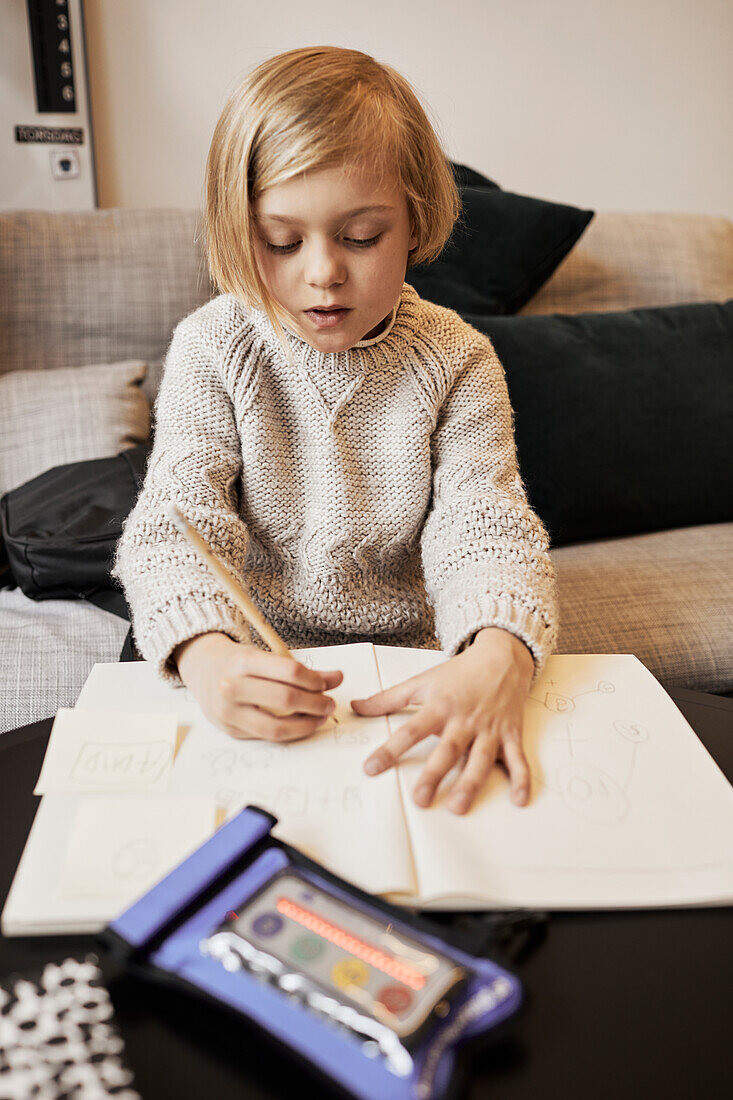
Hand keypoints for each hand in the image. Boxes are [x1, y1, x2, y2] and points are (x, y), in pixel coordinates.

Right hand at [174, 632, 342, 741]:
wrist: (202, 669)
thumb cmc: (239, 662)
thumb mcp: (266, 656)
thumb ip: (302, 670)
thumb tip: (337, 678)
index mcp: (243, 661)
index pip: (289, 672)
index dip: (315, 680)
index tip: (328, 683)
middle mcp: (232, 687)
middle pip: (285, 699)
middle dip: (315, 704)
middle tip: (329, 703)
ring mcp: (229, 712)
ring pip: (276, 727)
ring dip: (306, 724)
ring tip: (319, 717)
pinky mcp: (231, 730)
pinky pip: (267, 736)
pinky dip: (290, 732)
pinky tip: (301, 724)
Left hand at [353, 628, 534, 813]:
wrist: (502, 657)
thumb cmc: (459, 673)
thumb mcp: (422, 682)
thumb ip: (388, 698)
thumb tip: (356, 707)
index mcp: (440, 707)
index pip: (410, 730)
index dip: (390, 749)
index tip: (371, 768)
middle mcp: (464, 720)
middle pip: (447, 750)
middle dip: (434, 774)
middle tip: (420, 799)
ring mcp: (489, 729)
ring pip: (480, 759)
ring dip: (471, 783)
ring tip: (459, 806)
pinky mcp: (511, 735)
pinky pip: (517, 759)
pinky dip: (522, 779)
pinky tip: (520, 800)